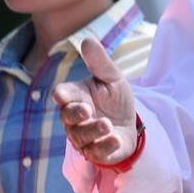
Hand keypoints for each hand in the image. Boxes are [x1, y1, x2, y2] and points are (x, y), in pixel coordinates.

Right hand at [51, 37, 138, 164]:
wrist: (131, 123)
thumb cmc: (115, 99)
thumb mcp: (112, 78)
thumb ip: (100, 63)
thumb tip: (87, 40)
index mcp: (76, 97)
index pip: (62, 95)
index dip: (62, 96)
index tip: (62, 95)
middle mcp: (75, 118)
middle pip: (67, 117)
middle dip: (75, 114)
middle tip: (87, 109)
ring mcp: (84, 137)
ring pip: (81, 136)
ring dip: (93, 130)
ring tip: (107, 124)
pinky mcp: (97, 152)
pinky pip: (95, 152)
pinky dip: (105, 146)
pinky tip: (115, 139)